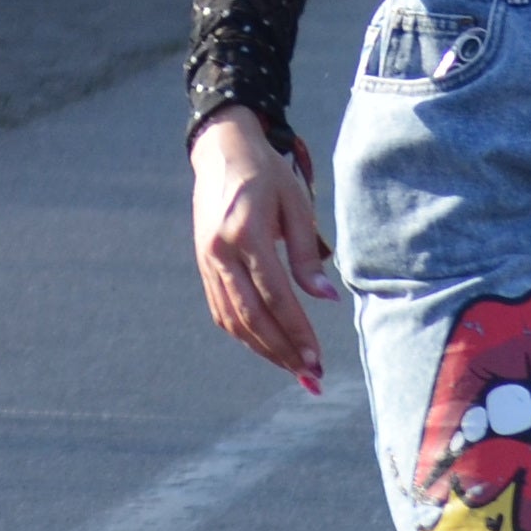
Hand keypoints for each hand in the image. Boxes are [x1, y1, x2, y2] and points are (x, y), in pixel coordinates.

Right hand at [189, 110, 338, 390]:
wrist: (221, 152)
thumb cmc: (267, 175)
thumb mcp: (296, 204)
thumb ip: (308, 253)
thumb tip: (327, 298)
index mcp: (246, 235)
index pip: (276, 296)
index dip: (297, 331)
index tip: (317, 358)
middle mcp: (220, 254)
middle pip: (252, 317)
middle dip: (283, 351)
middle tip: (311, 377)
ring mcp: (207, 262)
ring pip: (233, 320)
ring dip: (264, 350)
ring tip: (294, 370)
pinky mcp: (204, 266)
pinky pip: (222, 310)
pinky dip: (244, 334)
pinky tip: (267, 347)